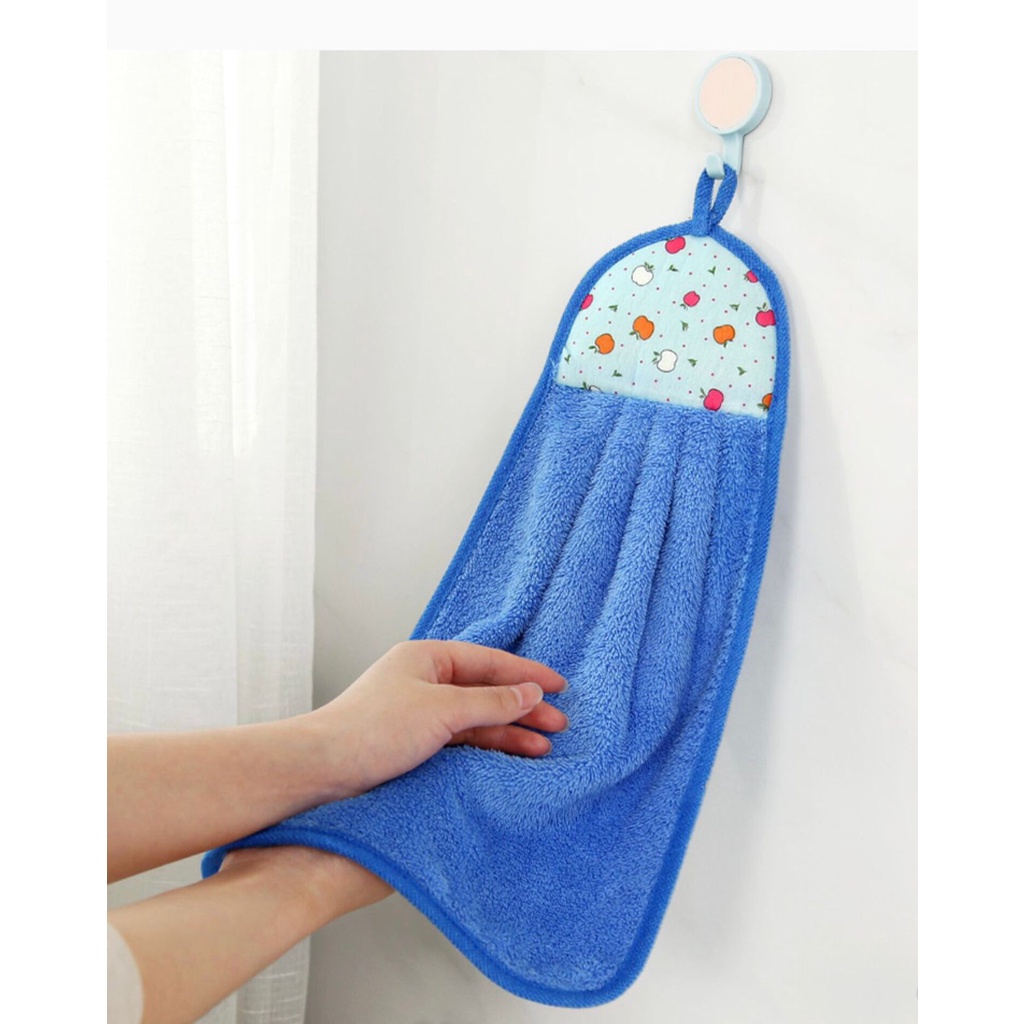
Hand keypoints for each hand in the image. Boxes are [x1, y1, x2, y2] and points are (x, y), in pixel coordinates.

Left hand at [310, 640, 568, 800]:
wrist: (322, 769)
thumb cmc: (372, 730)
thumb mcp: (440, 711)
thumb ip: (490, 701)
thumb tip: (530, 691)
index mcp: (427, 657)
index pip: (489, 661)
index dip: (527, 674)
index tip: (560, 685)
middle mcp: (425, 680)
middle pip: (486, 689)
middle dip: (524, 707)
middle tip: (560, 723)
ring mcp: (421, 711)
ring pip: (476, 717)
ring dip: (510, 731)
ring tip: (545, 747)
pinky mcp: (416, 741)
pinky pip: (463, 739)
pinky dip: (488, 747)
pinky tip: (513, 757)